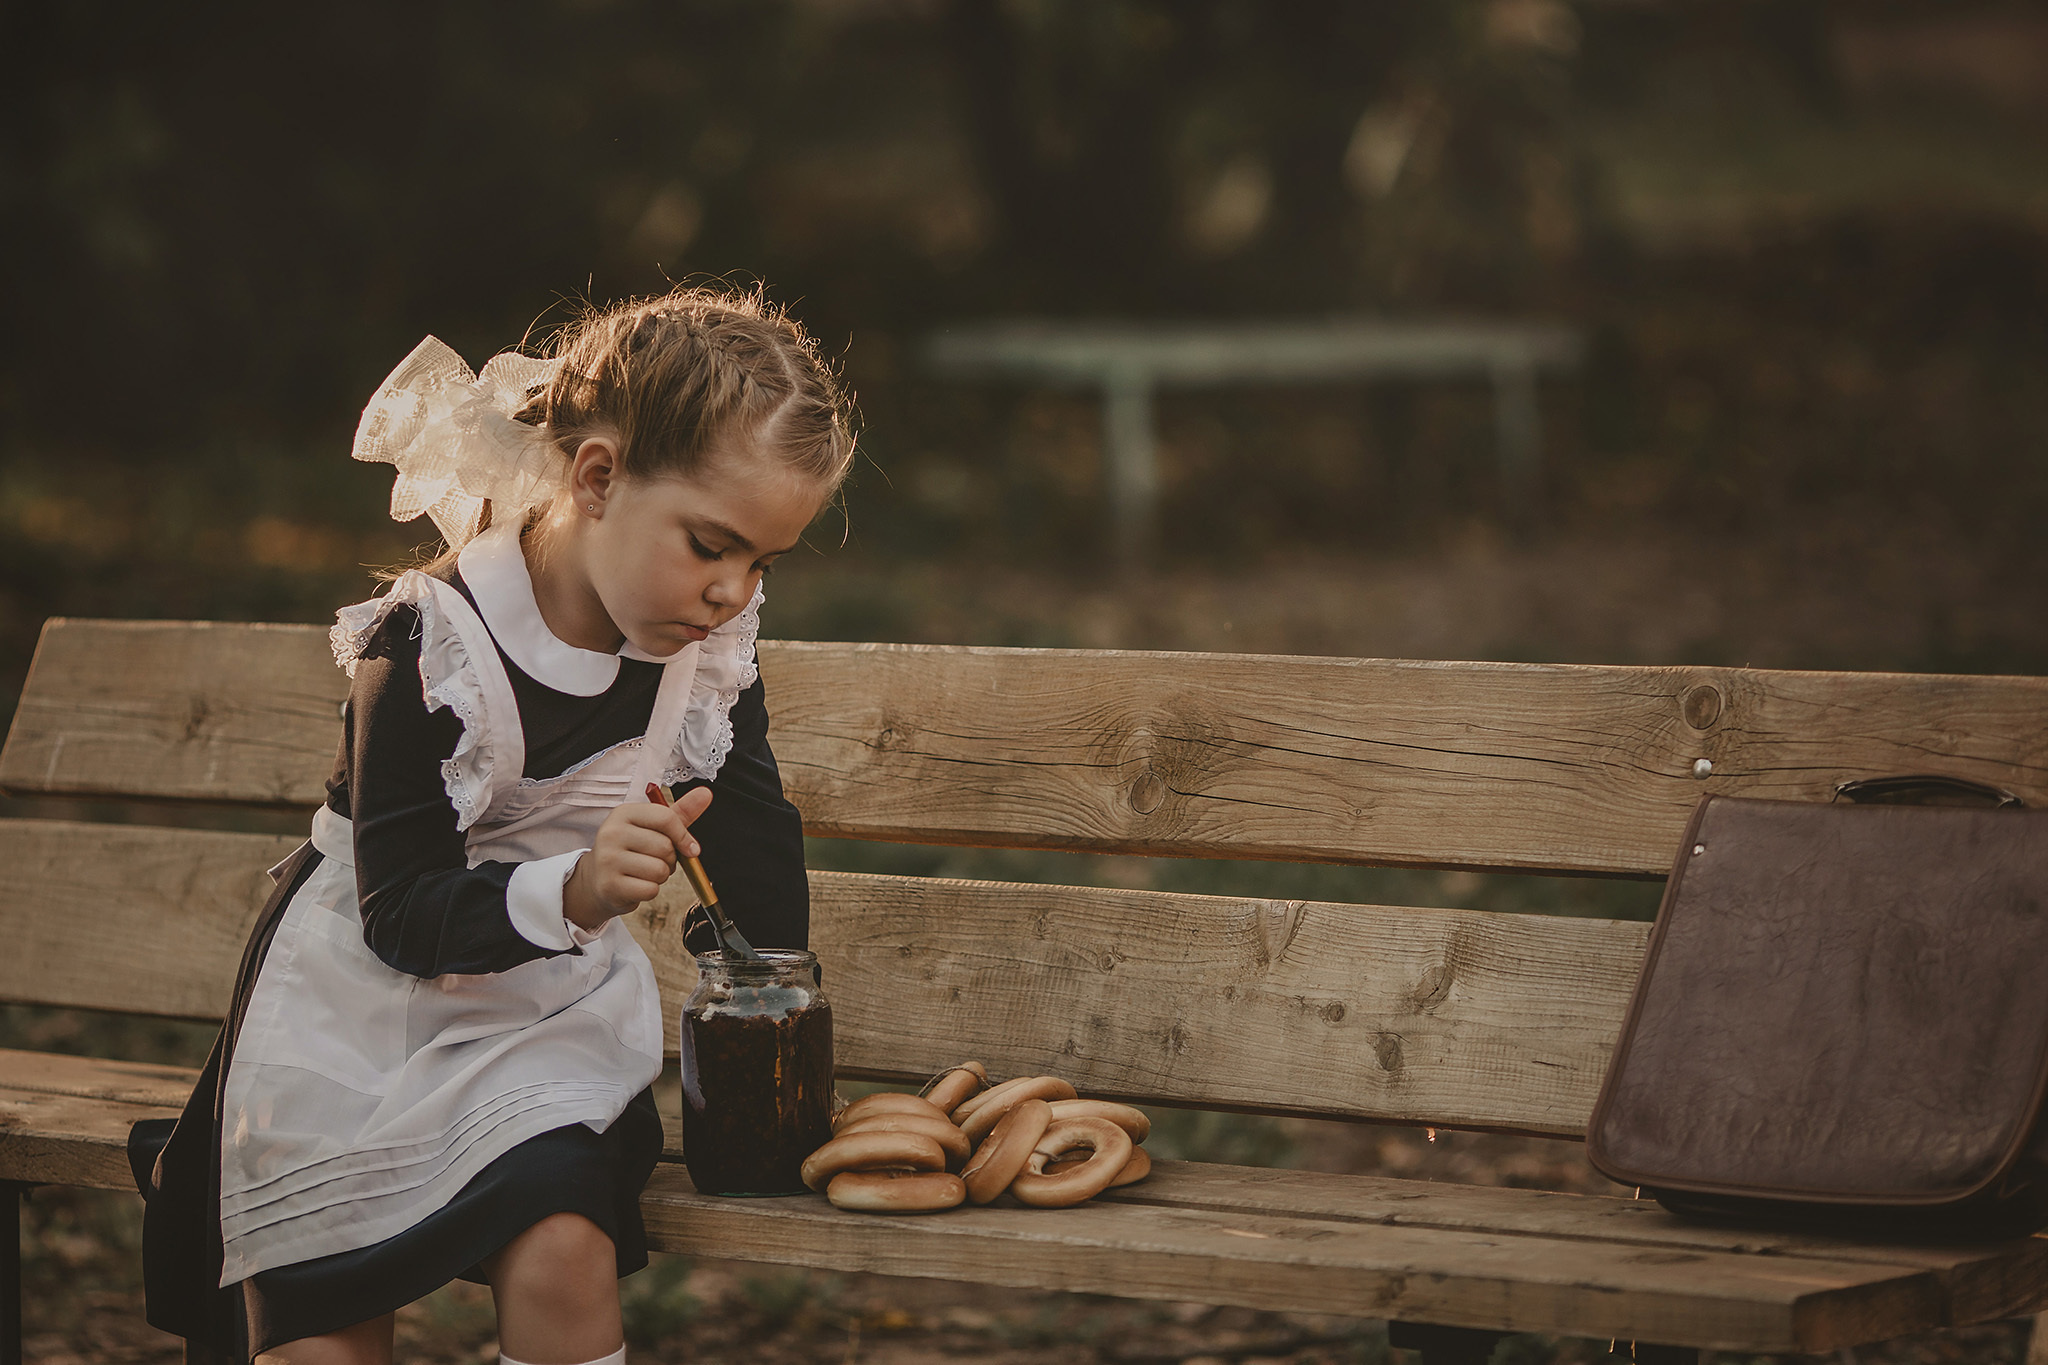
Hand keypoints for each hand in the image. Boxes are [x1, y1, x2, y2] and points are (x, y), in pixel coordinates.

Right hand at [563, 786, 713, 931]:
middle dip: (669, 859)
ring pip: (659, 870)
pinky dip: (650, 891)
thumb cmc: (631, 850)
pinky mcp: (609, 885)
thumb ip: (680, 812)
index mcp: (624, 813)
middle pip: (665, 847)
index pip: (666, 818)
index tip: (690, 848)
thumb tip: (705, 794)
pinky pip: (650, 890)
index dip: (683, 835)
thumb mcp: (652, 827)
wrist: (597, 878)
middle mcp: (612, 833)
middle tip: (654, 860)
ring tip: (644, 872)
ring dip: (660, 876)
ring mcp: (608, 859)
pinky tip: (636, 884)